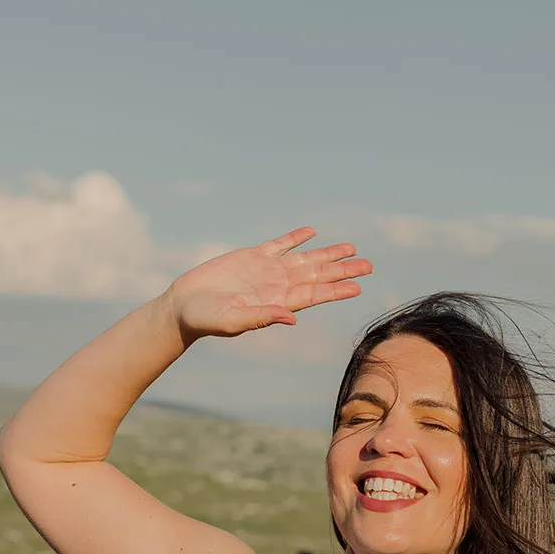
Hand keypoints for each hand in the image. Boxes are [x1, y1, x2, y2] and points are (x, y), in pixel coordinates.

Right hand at [163, 228, 372, 340]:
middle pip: (317, 275)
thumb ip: (262, 317)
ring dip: (327, 254)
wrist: (185, 306)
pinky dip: (296, 238)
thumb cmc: (207, 319)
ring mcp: (267, 270)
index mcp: (277, 302)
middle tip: (369, 266)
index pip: (314, 294)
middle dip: (343, 270)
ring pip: (305, 259)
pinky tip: (312, 233)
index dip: (336, 290)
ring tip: (351, 248)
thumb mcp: (234, 321)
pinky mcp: (252, 257)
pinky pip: (279, 244)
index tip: (358, 287)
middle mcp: (278, 285)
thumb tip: (292, 318)